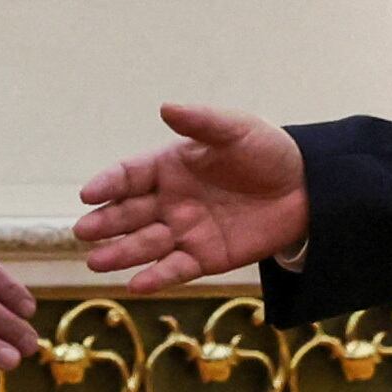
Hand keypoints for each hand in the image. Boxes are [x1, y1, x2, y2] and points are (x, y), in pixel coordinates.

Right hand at [73, 104, 307, 293]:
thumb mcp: (236, 129)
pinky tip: (136, 284)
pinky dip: (156, 277)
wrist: (308, 189)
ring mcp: (184, 230)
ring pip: (145, 244)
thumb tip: (166, 107)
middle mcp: (170, 200)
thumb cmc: (267, 152)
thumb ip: (201, 122)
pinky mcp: (204, 258)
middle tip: (83, 231)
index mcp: (170, 166)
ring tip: (96, 262)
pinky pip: (175, 269)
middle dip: (105, 222)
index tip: (87, 194)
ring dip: (120, 253)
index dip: (108, 184)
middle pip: (129, 213)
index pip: (129, 175)